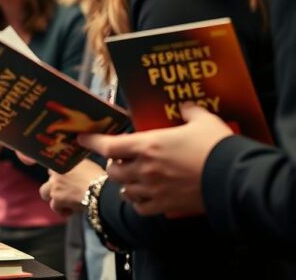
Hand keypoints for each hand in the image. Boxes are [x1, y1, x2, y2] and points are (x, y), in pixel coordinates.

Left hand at [39, 160, 105, 215]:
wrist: (101, 190)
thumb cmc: (99, 177)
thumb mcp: (87, 165)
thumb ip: (76, 166)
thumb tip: (76, 170)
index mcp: (63, 162)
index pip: (52, 168)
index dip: (58, 176)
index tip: (65, 181)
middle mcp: (56, 171)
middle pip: (47, 179)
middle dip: (52, 187)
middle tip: (64, 193)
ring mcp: (54, 185)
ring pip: (44, 193)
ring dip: (53, 198)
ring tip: (65, 203)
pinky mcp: (56, 198)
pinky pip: (54, 207)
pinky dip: (62, 211)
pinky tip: (72, 211)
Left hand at [79, 104, 232, 215]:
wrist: (234, 177)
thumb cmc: (216, 146)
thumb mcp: (202, 120)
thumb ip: (188, 112)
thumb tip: (186, 108)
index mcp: (147, 145)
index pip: (108, 145)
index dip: (92, 142)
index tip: (81, 139)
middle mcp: (144, 169)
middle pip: (113, 170)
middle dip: (114, 164)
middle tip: (120, 159)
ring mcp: (153, 190)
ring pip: (124, 189)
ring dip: (125, 182)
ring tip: (132, 177)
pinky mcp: (165, 206)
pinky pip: (140, 207)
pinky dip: (137, 201)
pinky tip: (142, 196)